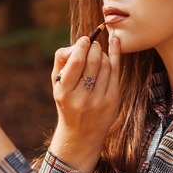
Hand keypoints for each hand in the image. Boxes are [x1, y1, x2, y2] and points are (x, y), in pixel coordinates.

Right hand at [49, 34, 120, 172]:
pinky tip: (115, 43)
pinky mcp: (112, 101)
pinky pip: (115, 72)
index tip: (85, 39)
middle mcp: (82, 97)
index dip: (82, 46)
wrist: (80, 133)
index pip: (76, 63)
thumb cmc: (67, 102)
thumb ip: (62, 61)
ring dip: (103, 53)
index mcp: (64, 92)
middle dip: (94, 48)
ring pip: (105, 65)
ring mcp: (99, 100)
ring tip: (98, 52)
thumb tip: (78, 42)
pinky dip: (116, 55)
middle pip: (93, 62)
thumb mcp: (57, 85)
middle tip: (93, 44)